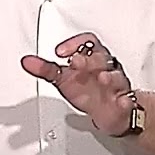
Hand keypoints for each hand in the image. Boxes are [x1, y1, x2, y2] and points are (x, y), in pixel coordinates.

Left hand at [21, 32, 138, 136]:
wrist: (109, 112)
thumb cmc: (88, 90)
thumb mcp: (64, 78)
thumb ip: (46, 69)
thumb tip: (26, 61)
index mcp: (92, 58)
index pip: (88, 43)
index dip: (74, 44)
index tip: (59, 52)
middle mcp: (106, 68)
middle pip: (102, 57)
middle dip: (90, 59)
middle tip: (76, 62)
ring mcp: (116, 85)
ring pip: (116, 76)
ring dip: (109, 76)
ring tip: (101, 78)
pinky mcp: (124, 102)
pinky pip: (128, 100)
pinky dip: (126, 101)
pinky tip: (121, 101)